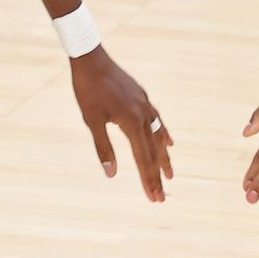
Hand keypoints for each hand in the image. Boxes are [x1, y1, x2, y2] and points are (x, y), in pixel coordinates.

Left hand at [70, 48, 172, 201]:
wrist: (91, 59)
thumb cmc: (88, 90)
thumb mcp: (91, 121)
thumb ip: (103, 148)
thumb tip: (111, 175)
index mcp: (131, 122)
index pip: (143, 159)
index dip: (148, 180)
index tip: (154, 198)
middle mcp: (143, 114)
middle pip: (153, 152)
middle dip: (157, 176)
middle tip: (162, 197)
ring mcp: (145, 105)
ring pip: (159, 136)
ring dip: (164, 157)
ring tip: (170, 174)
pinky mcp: (142, 97)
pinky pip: (158, 120)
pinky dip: (163, 134)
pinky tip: (169, 142)